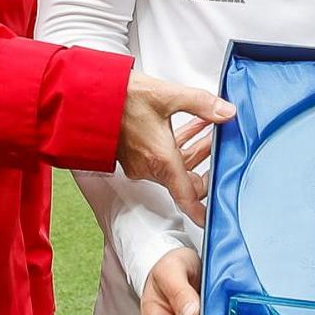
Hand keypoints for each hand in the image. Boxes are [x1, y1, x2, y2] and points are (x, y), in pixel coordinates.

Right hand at [117, 70, 234, 224]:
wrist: (87, 97)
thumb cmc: (120, 97)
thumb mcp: (167, 95)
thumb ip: (201, 104)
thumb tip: (227, 112)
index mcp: (160, 159)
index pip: (186, 195)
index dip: (200, 210)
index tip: (211, 219)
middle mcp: (149, 166)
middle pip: (185, 179)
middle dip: (207, 163)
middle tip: (224, 146)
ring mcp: (139, 162)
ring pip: (175, 166)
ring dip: (195, 149)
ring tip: (213, 128)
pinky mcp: (133, 155)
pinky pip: (162, 158)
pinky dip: (179, 145)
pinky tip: (193, 125)